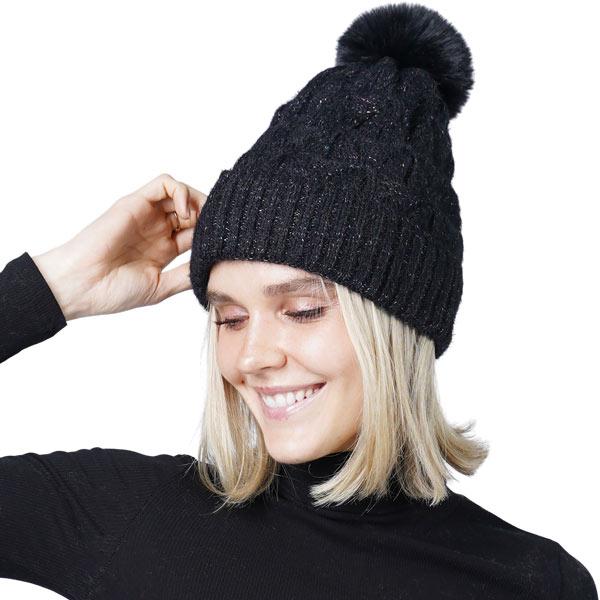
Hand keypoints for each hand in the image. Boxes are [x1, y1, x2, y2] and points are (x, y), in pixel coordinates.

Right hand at [33, 173, 206, 319]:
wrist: (81, 286)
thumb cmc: (113, 291)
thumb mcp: (160, 287)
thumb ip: (186, 276)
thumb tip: (214, 269)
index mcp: (165, 249)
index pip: (197, 231)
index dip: (213, 232)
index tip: (225, 242)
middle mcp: (157, 229)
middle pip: (193, 210)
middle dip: (210, 215)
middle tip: (218, 227)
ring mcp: (147, 215)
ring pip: (182, 193)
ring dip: (198, 202)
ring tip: (200, 221)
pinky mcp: (135, 202)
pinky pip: (164, 183)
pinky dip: (181, 191)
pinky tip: (185, 213)